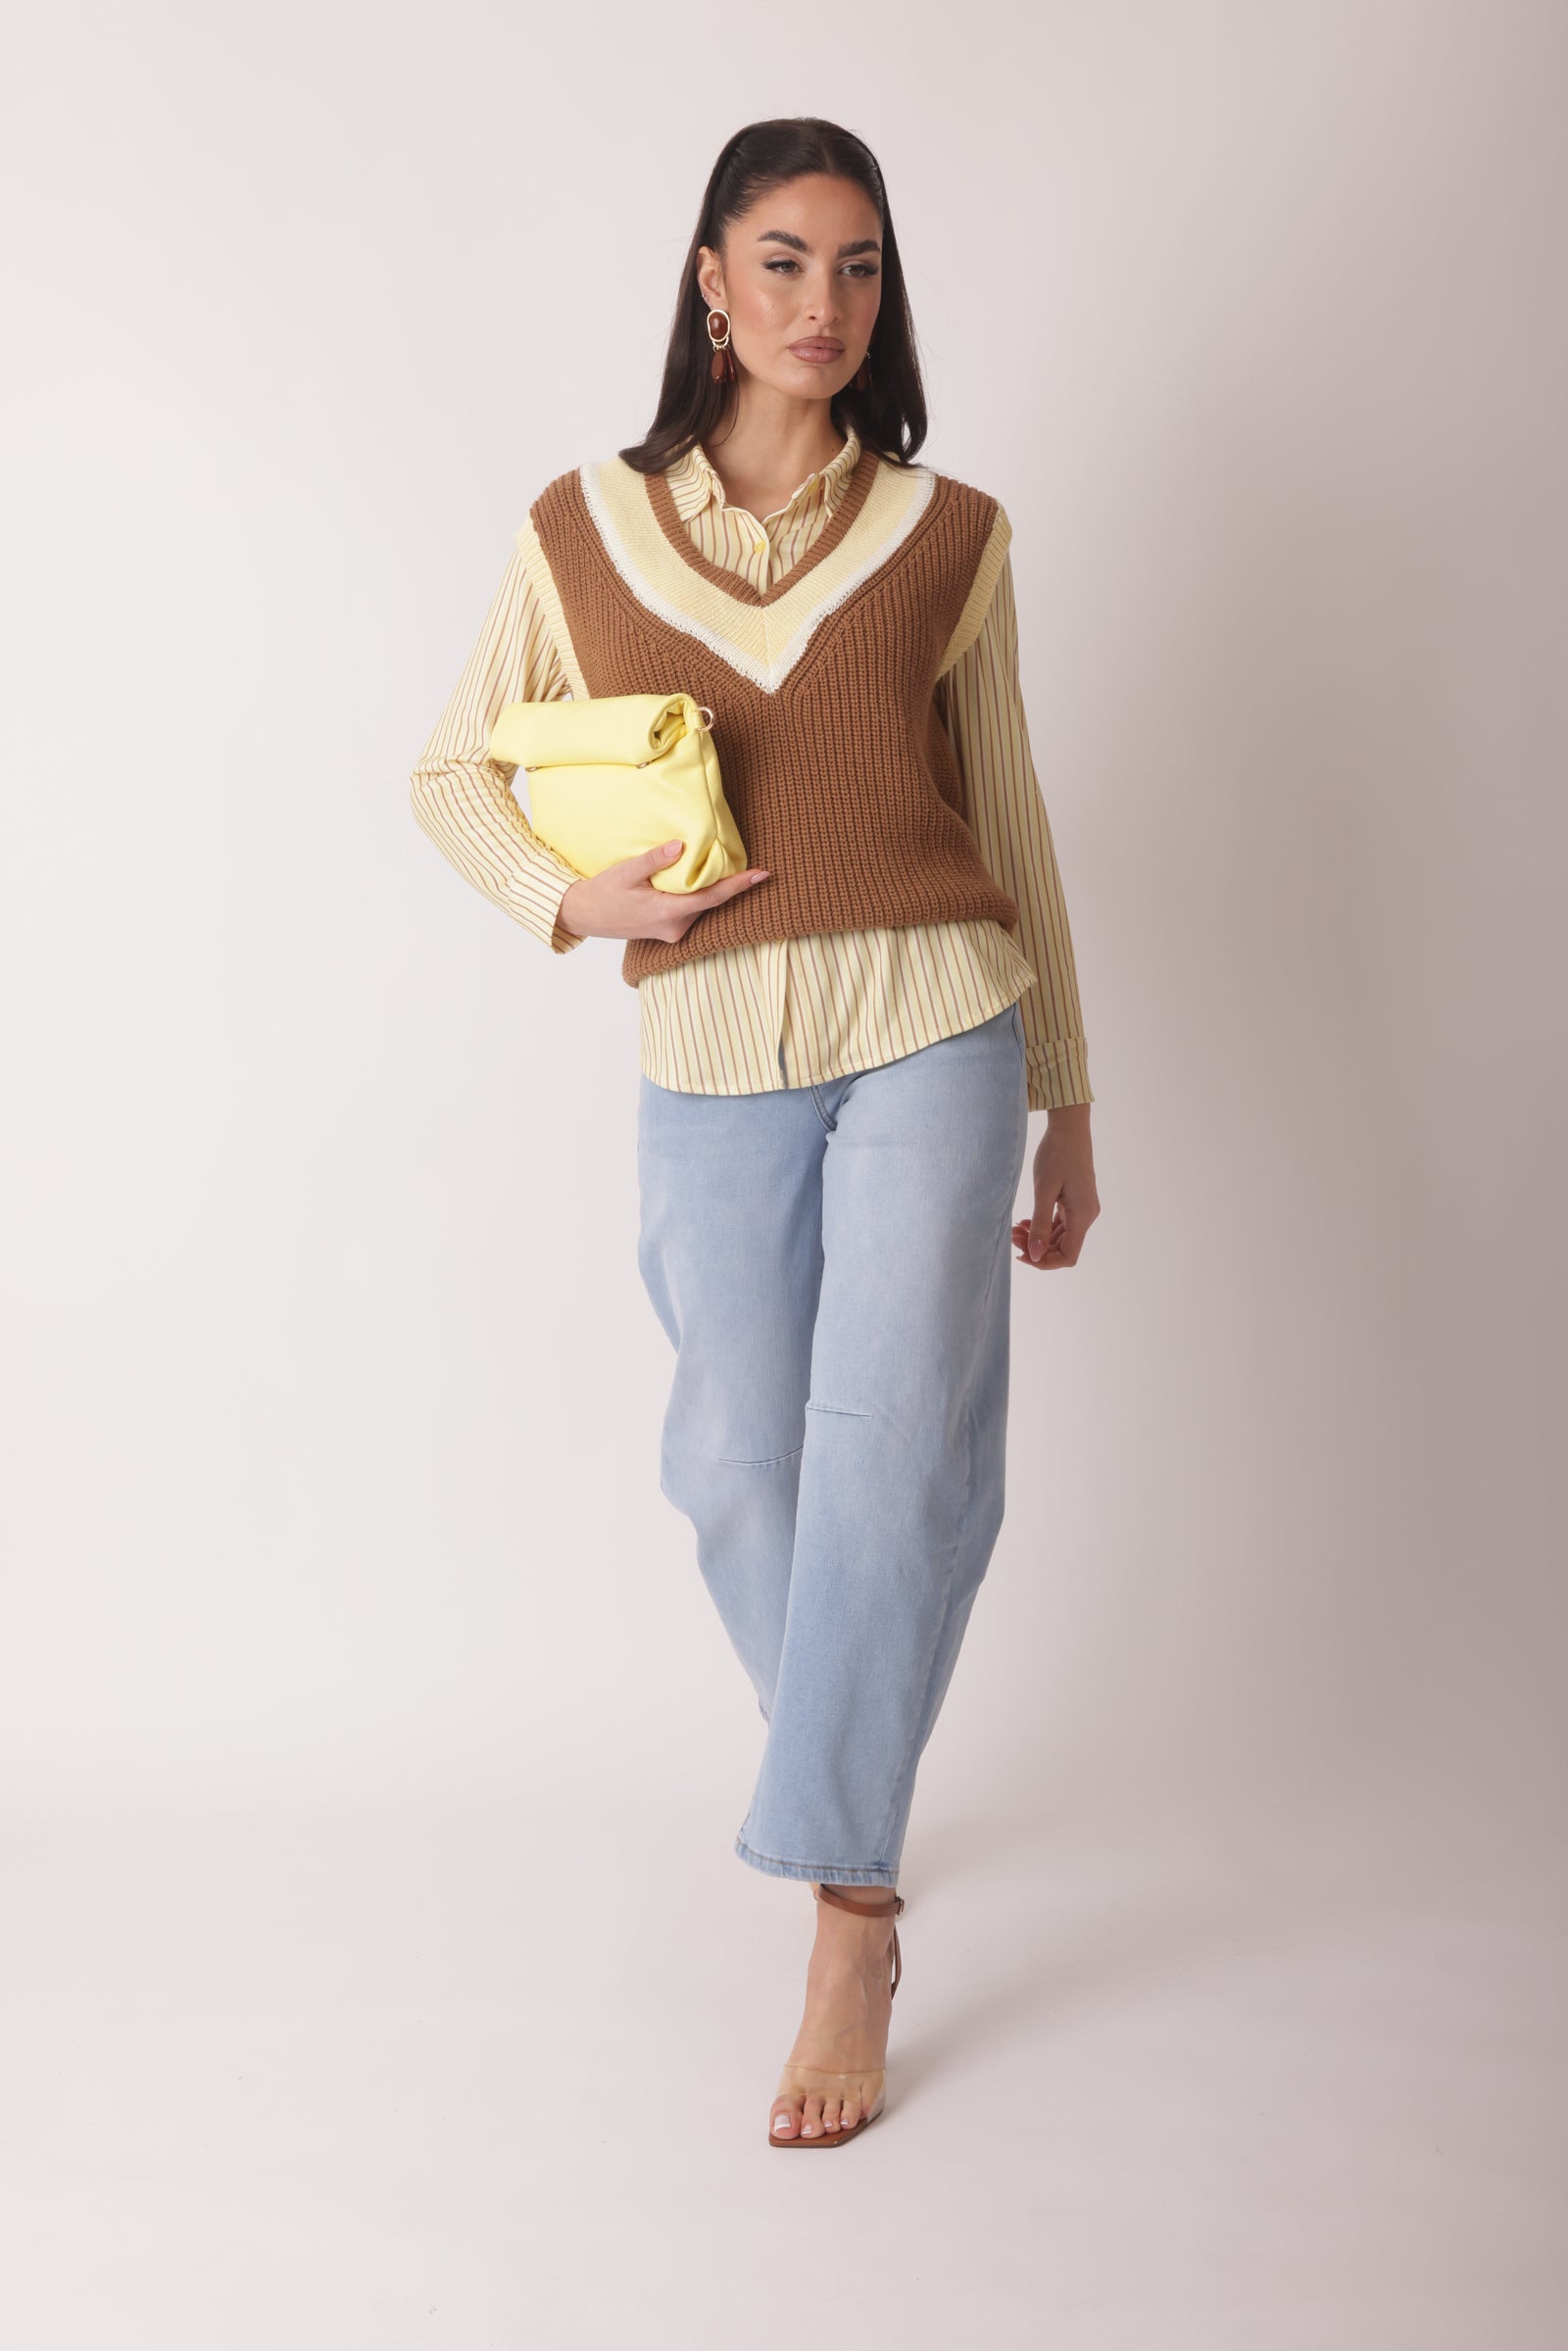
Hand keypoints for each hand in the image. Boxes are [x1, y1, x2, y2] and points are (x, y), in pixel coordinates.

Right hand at [558, 839, 769, 943]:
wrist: (584, 915)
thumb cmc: (603, 893)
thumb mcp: (626, 872)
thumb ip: (654, 860)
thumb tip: (679, 846)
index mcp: (668, 913)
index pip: (712, 897)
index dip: (739, 886)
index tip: (761, 875)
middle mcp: (675, 928)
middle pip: (710, 903)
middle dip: (730, 885)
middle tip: (753, 867)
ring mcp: (671, 933)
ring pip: (701, 907)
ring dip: (713, 890)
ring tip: (730, 869)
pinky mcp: (667, 931)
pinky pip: (691, 911)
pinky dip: (699, 897)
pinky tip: (702, 881)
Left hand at [1011, 1105, 1099, 1270]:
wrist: (1069, 1128)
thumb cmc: (1056, 1154)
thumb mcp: (1044, 1190)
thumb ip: (1040, 1224)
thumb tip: (1035, 1255)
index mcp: (1082, 1215)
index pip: (1068, 1256)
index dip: (1045, 1262)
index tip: (1022, 1254)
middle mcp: (1086, 1215)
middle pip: (1063, 1248)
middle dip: (1037, 1248)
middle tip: (1011, 1236)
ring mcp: (1082, 1208)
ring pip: (1060, 1236)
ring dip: (1038, 1237)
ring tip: (1014, 1228)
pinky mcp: (1076, 1201)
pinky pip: (1060, 1223)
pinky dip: (1043, 1226)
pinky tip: (1025, 1222)